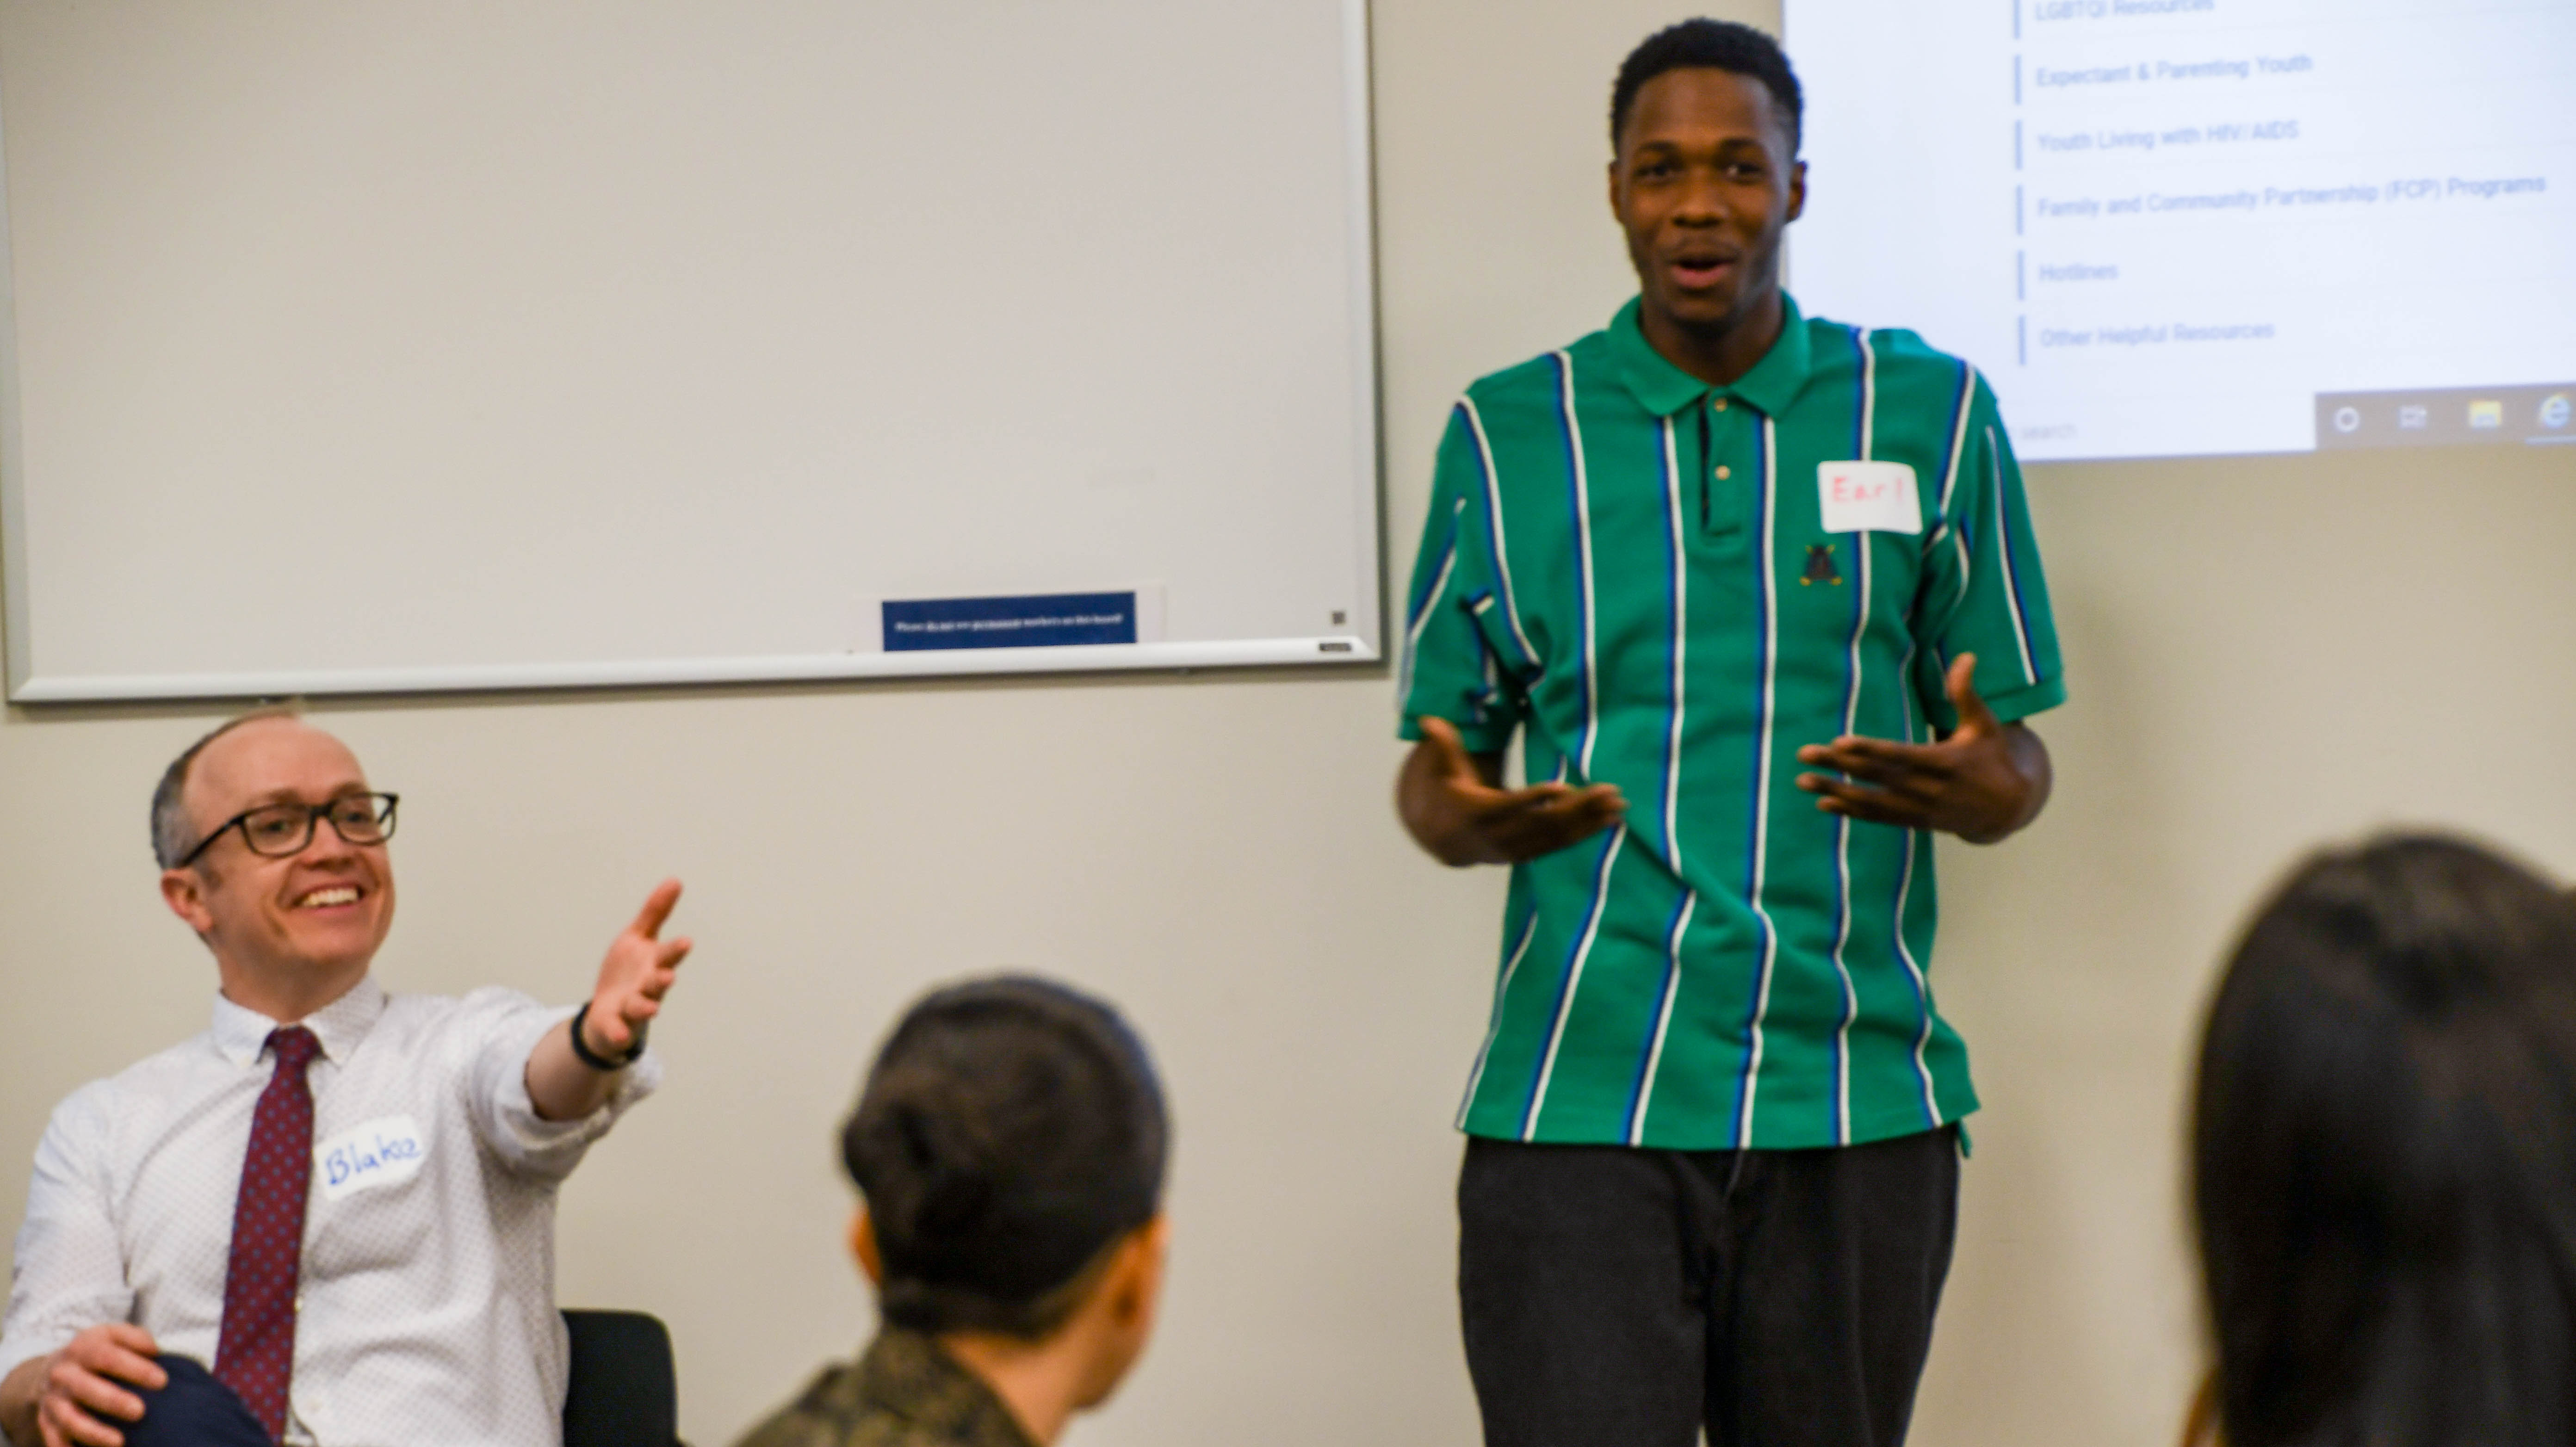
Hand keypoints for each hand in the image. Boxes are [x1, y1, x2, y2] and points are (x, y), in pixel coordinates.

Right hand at [32, 1325, 161, 1446]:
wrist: (53, 1370)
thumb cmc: (97, 1353)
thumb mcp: (113, 1336)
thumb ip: (136, 1339)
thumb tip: (155, 1352)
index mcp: (82, 1348)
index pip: (107, 1357)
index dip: (134, 1369)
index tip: (162, 1381)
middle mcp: (63, 1374)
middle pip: (85, 1388)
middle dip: (112, 1401)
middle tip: (140, 1412)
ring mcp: (53, 1401)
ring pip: (70, 1419)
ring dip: (93, 1432)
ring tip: (119, 1442)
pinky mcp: (47, 1423)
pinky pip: (54, 1440)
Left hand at [580, 880, 691, 1058]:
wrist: (608, 1010)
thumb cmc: (628, 971)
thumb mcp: (637, 937)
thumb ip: (655, 912)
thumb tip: (675, 880)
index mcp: (654, 963)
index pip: (668, 955)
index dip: (676, 950)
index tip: (687, 942)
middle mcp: (648, 986)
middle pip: (658, 982)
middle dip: (663, 979)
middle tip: (669, 976)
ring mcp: (633, 1006)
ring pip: (642, 1006)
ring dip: (646, 1006)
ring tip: (651, 1007)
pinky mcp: (616, 1024)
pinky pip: (618, 1029)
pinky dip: (619, 1033)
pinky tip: (618, 1034)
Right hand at [1397, 718, 1625, 865]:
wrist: (1444, 840)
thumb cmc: (1449, 794)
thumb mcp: (1442, 771)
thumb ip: (1443, 746)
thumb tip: (1428, 720)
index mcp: (1477, 813)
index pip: (1508, 806)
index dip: (1533, 798)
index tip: (1560, 787)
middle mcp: (1499, 836)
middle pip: (1543, 822)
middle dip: (1579, 808)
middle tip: (1611, 791)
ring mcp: (1516, 849)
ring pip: (1556, 837)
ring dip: (1589, 823)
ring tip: (1618, 807)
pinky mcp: (1528, 854)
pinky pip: (1559, 846)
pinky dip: (1584, 834)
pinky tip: (1608, 822)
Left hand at [1793, 653, 2050, 843]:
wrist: (2008, 808)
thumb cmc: (1992, 756)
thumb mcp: (1985, 724)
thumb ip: (1967, 693)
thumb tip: (1965, 655)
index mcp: (1946, 762)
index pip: (1900, 756)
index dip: (1869, 750)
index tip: (1839, 743)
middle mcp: (1929, 789)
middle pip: (1876, 777)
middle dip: (1838, 767)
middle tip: (1803, 756)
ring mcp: (1920, 809)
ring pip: (1871, 802)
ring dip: (1836, 792)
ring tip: (1803, 782)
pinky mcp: (1915, 822)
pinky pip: (1879, 818)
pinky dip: (1851, 813)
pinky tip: (1824, 803)